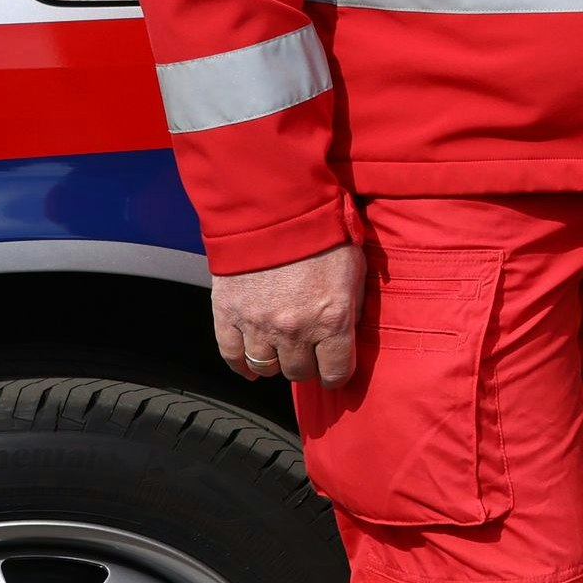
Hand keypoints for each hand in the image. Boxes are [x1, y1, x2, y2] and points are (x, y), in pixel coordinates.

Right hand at [214, 244, 362, 386]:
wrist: (273, 208)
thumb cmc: (322, 235)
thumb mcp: (355, 270)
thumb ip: (352, 306)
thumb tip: (350, 332)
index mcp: (332, 320)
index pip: (337, 372)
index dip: (338, 374)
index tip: (336, 369)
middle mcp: (294, 330)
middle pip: (300, 372)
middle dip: (308, 365)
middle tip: (309, 353)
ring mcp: (257, 324)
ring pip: (266, 367)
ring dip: (276, 362)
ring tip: (282, 351)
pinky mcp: (227, 314)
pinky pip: (232, 355)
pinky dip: (241, 366)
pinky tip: (252, 368)